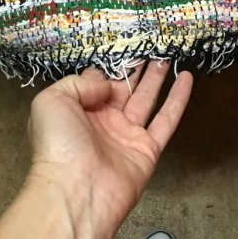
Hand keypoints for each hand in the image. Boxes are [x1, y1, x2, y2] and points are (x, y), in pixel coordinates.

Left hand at [27, 61, 192, 224]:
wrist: (76, 192)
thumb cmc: (58, 144)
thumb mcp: (51, 101)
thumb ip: (79, 83)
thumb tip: (107, 84)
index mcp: (78, 110)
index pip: (96, 82)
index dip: (108, 66)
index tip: (123, 47)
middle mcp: (104, 121)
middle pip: (124, 88)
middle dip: (136, 68)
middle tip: (151, 46)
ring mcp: (127, 136)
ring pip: (146, 99)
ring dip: (158, 77)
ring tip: (168, 54)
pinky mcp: (148, 149)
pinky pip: (166, 120)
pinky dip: (178, 99)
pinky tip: (187, 78)